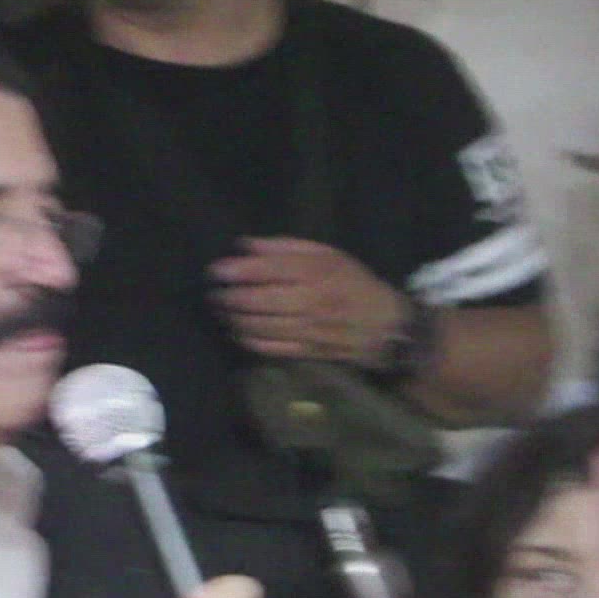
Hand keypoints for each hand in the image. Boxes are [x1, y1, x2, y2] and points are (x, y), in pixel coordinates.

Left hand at [209, 237, 407, 367]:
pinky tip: (237, 330)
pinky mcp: (307, 351)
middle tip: (214, 293)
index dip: (236, 270)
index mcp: (317, 272)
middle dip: (229, 298)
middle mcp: (312, 301)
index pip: (268, 270)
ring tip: (221, 311)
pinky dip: (247, 339)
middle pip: (259, 302)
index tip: (215, 270)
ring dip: (233, 320)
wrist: (384, 324)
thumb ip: (284, 248)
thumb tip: (245, 246)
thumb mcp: (326, 255)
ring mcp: (309, 329)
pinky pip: (269, 348)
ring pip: (260, 327)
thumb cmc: (351, 282)